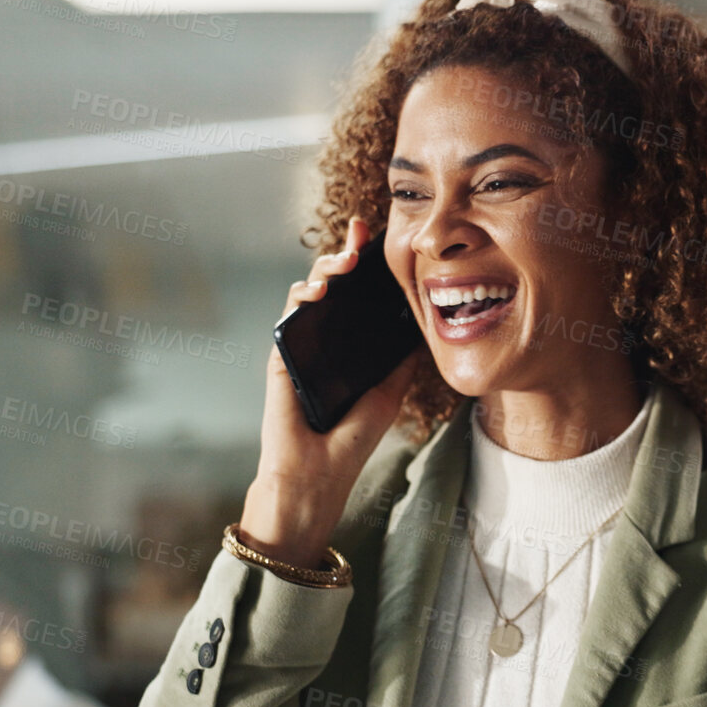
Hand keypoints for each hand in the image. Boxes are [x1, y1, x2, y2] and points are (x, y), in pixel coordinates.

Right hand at [241, 218, 420, 566]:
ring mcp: (302, 342)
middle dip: (347, 251)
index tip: (380, 238)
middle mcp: (326, 338)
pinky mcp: (281, 351)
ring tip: (345, 261)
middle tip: (361, 233)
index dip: (367, 265)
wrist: (317, 474)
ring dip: (326, 266)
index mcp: (352, 345)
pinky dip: (301, 294)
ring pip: (310, 288)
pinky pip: (289, 312)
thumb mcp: (389, 392)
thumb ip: (402, 358)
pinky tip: (319, 291)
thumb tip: (425, 321)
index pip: (359, 295)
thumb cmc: (351, 440)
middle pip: (335, 283)